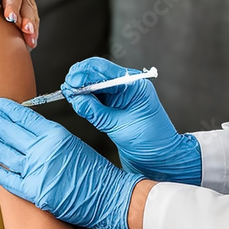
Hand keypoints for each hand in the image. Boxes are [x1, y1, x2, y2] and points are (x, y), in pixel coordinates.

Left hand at [0, 0, 38, 48]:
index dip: (12, 5)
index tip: (10, 17)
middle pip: (24, 3)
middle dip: (26, 18)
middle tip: (25, 30)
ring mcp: (24, 4)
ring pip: (31, 14)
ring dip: (32, 28)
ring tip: (31, 41)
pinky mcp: (28, 16)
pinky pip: (34, 23)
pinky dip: (33, 33)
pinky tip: (31, 43)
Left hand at [0, 98, 141, 228]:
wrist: (109, 196)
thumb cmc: (94, 170)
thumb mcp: (72, 142)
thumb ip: (49, 135)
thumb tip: (28, 129)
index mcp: (55, 134)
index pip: (25, 117)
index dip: (8, 110)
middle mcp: (43, 150)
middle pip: (10, 131)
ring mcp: (38, 171)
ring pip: (5, 153)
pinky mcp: (36, 192)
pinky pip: (10, 180)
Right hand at [63, 57, 200, 184]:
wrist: (161, 157)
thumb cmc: (149, 142)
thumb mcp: (119, 127)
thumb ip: (96, 112)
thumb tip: (76, 100)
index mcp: (134, 85)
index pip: (104, 70)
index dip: (84, 74)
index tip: (71, 83)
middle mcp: (127, 85)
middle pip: (97, 71)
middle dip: (79, 78)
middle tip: (67, 89)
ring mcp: (121, 93)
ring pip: (94, 81)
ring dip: (80, 86)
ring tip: (69, 95)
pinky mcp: (115, 103)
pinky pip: (96, 94)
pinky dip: (85, 95)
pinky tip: (76, 100)